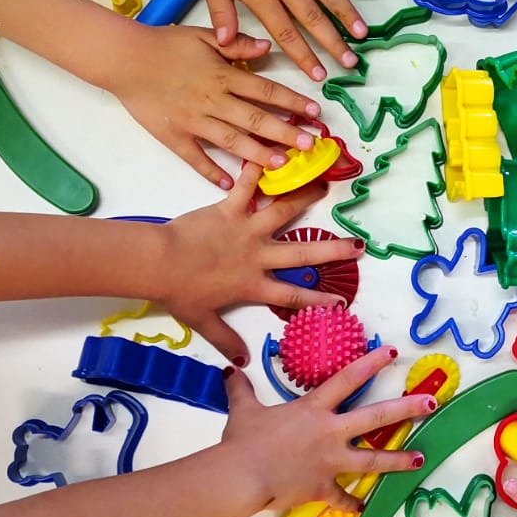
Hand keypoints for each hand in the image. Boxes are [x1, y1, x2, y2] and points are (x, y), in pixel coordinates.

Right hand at [102, 22, 323, 186]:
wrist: (124, 59)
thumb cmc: (165, 45)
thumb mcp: (203, 36)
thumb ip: (237, 43)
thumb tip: (267, 46)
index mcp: (222, 76)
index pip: (265, 90)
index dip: (292, 101)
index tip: (315, 112)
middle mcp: (212, 101)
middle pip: (256, 119)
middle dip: (285, 133)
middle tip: (310, 145)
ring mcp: (194, 122)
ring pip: (232, 141)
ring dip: (259, 154)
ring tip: (282, 165)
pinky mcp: (175, 137)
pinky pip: (196, 158)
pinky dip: (213, 172)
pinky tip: (231, 184)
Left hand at [157, 166, 368, 360]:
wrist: (159, 262)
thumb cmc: (179, 293)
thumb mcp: (203, 321)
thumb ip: (225, 340)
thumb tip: (241, 362)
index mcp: (253, 285)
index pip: (293, 296)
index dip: (318, 300)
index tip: (342, 301)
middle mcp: (258, 256)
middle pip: (302, 253)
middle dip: (333, 250)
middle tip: (358, 244)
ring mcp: (246, 230)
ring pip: (283, 212)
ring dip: (305, 198)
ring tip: (326, 186)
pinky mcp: (228, 208)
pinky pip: (247, 187)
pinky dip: (258, 170)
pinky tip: (273, 154)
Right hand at [220, 347, 435, 510]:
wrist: (241, 476)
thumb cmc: (244, 440)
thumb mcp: (243, 409)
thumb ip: (241, 389)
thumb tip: (230, 370)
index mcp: (314, 408)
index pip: (348, 379)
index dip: (371, 362)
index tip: (393, 352)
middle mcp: (330, 432)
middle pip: (377, 417)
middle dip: (407, 409)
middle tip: (432, 403)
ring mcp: (331, 462)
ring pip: (373, 460)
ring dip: (399, 460)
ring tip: (420, 459)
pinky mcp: (324, 488)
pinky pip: (343, 499)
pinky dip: (353, 505)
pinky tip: (365, 510)